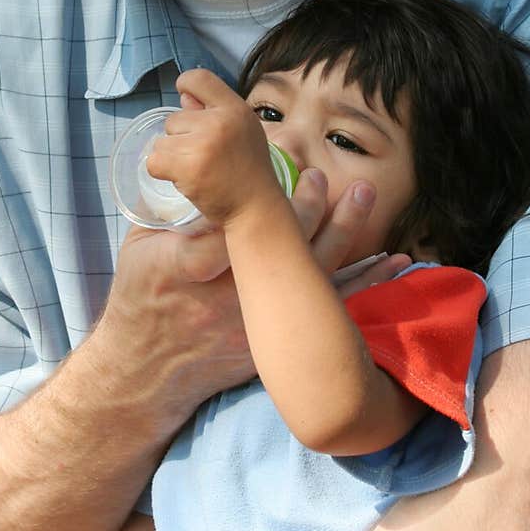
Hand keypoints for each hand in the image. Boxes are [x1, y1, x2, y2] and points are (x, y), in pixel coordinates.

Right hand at [95, 162, 399, 435]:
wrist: (144, 372)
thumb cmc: (140, 298)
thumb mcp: (140, 248)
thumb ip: (168, 208)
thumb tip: (197, 158)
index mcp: (188, 269)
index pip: (232, 229)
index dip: (265, 199)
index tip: (285, 168)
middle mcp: (228, 299)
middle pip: (281, 253)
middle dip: (309, 211)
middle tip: (324, 178)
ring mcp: (257, 325)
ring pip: (311, 278)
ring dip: (343, 235)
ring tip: (364, 196)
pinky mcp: (277, 343)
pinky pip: (327, 312)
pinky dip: (361, 284)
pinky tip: (390, 261)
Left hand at [144, 68, 276, 225]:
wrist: (256, 208)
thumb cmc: (248, 169)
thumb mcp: (241, 130)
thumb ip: (212, 110)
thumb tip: (183, 93)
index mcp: (235, 108)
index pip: (198, 78)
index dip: (185, 87)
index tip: (187, 105)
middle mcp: (218, 122)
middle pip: (173, 119)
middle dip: (181, 138)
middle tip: (203, 157)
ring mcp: (202, 145)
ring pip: (161, 142)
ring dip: (171, 158)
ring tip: (196, 170)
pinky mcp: (188, 168)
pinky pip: (154, 162)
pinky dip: (162, 172)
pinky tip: (183, 179)